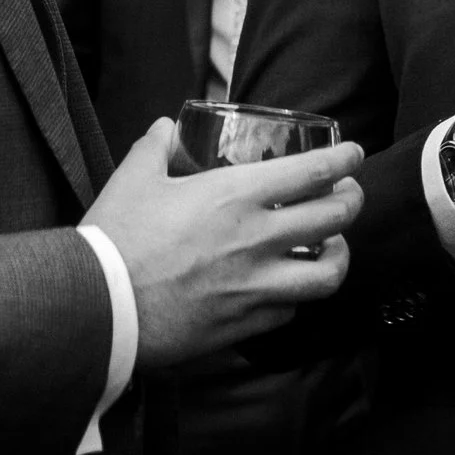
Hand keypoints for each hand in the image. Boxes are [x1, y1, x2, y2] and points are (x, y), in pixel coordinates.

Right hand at [82, 119, 364, 369]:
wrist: (99, 307)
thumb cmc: (116, 238)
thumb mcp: (134, 179)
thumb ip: (154, 148)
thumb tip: (165, 129)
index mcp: (236, 196)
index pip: (314, 172)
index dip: (345, 160)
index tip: (355, 154)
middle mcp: (257, 240)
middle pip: (336, 219)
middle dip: (353, 201)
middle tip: (350, 194)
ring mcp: (256, 286)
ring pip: (328, 275)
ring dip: (339, 256)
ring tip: (334, 247)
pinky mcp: (245, 324)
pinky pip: (290, 311)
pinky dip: (296, 296)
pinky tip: (287, 287)